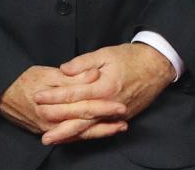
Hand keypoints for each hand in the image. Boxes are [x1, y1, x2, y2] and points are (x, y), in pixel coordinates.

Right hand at [0, 65, 126, 142]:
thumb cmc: (22, 80)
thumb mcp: (47, 73)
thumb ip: (72, 77)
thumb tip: (94, 75)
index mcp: (54, 103)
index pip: (84, 106)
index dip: (104, 106)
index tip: (120, 105)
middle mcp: (52, 120)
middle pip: (85, 122)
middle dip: (106, 122)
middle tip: (125, 119)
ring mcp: (49, 129)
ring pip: (79, 132)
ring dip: (100, 131)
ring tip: (118, 128)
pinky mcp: (45, 132)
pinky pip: (69, 136)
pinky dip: (85, 135)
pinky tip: (97, 132)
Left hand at [34, 42, 175, 143]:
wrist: (156, 67)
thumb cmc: (129, 58)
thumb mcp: (105, 54)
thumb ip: (83, 63)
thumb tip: (63, 70)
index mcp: (103, 86)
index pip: (74, 94)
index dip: (54, 97)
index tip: (38, 98)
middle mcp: (110, 103)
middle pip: (80, 117)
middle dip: (59, 125)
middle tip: (42, 133)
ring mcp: (117, 113)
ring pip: (90, 127)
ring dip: (71, 135)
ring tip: (54, 139)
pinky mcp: (122, 117)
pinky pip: (101, 128)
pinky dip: (86, 134)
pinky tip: (74, 137)